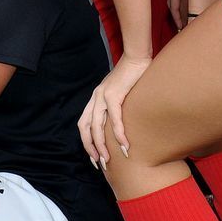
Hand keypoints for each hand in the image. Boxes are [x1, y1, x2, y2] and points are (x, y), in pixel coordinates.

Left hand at [79, 54, 151, 168]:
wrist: (137, 57)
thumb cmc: (133, 75)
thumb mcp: (120, 92)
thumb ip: (117, 105)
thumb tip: (122, 122)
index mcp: (95, 98)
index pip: (84, 124)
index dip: (87, 141)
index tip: (95, 156)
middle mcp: (96, 97)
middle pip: (86, 128)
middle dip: (91, 148)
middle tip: (100, 163)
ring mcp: (103, 95)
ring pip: (97, 126)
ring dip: (102, 145)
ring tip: (109, 159)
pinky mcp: (114, 94)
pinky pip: (114, 118)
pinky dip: (118, 133)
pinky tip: (124, 144)